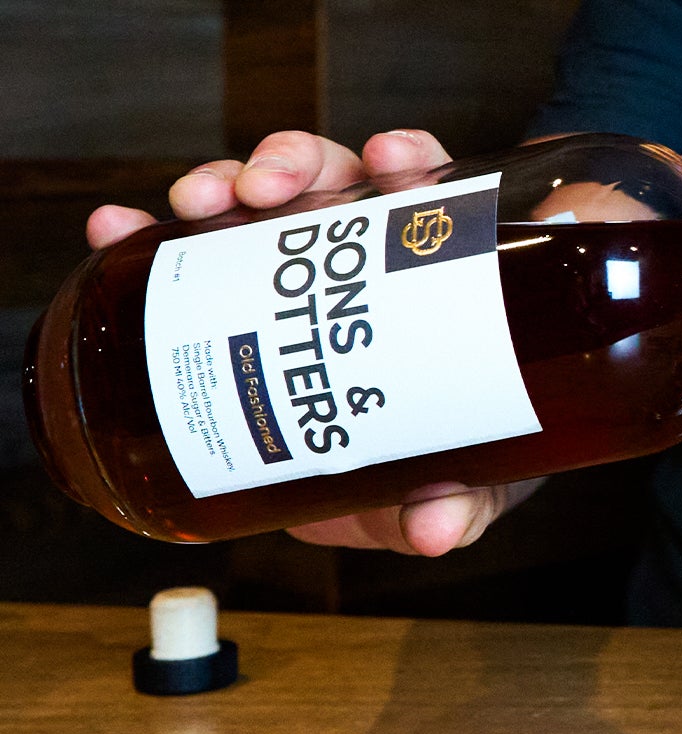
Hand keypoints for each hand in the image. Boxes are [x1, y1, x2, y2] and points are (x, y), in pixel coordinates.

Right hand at [85, 130, 532, 555]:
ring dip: (221, 185)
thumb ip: (459, 505)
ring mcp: (294, 282)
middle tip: (270, 186)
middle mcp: (364, 265)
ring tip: (198, 202)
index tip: (395, 161)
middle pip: (334, 179)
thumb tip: (436, 528)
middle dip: (296, 164)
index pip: (428, 195)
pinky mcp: (234, 308)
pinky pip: (187, 257)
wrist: (398, 499)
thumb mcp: (466, 484)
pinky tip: (119, 229)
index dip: (411, 161)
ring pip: (256, 202)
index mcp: (431, 280)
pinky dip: (148, 236)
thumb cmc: (451, 463)